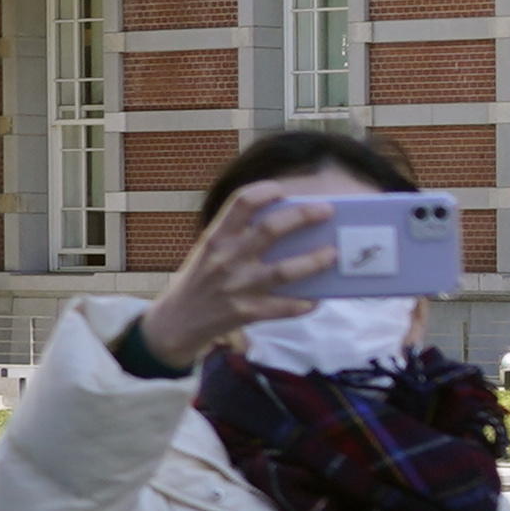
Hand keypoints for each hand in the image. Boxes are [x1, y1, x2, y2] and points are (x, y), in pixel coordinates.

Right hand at [136, 186, 343, 372]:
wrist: (176, 322)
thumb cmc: (199, 279)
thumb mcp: (208, 249)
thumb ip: (236, 234)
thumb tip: (285, 219)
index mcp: (216, 237)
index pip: (241, 203)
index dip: (265, 191)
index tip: (284, 189)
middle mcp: (226, 258)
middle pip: (270, 230)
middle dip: (303, 216)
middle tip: (327, 210)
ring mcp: (237, 287)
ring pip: (283, 271)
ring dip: (313, 261)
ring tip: (333, 254)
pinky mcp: (246, 313)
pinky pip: (282, 308)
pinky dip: (303, 304)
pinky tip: (317, 299)